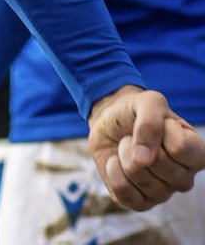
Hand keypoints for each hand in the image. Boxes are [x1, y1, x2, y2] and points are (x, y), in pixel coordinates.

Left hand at [88, 85, 204, 210]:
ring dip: (124, 153)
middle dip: (138, 141)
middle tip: (135, 134)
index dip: (161, 129)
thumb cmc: (135, 112)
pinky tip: (117, 162)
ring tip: (127, 146)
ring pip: (139, 176)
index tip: (158, 121)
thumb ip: (150, 121)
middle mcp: (184, 177)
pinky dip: (113, 170)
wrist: (108, 123)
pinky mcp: (140, 203)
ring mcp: (163, 193)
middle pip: (160, 164)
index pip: (182, 147)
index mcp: (195, 153)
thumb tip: (142, 160)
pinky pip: (124, 193)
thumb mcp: (147, 101)